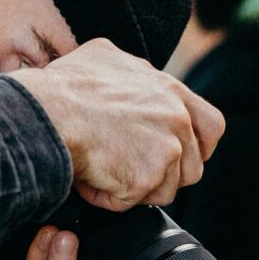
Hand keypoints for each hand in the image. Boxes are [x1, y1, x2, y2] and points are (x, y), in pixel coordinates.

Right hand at [8, 38, 224, 209]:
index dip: (197, 147)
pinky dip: (110, 198)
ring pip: (165, 189)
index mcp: (170, 90)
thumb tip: (121, 75)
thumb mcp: (103, 57)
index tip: (176, 155)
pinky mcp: (148, 176)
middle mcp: (176, 117)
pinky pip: (133, 202)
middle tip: (132, 171)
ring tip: (104, 172)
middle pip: (193, 166)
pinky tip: (90, 179)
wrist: (47, 114)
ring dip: (136, 189)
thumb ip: (128, 72)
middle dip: (166, 176)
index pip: (211, 126)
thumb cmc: (63, 87)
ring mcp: (166, 148)